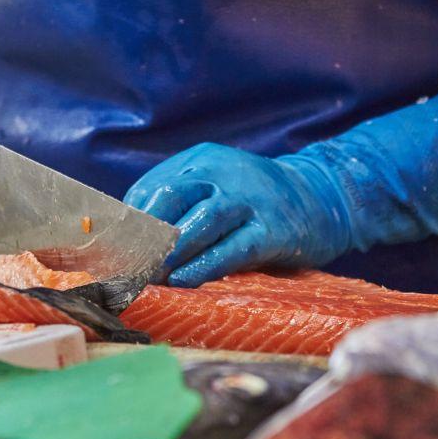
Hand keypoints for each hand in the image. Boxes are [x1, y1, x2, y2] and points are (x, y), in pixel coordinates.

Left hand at [125, 96, 437, 287]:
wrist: (324, 197)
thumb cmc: (257, 201)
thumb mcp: (217, 187)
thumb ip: (182, 205)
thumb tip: (132, 242)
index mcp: (203, 158)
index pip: (152, 187)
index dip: (128, 222)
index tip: (113, 251)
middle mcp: (225, 171)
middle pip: (170, 197)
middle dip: (144, 236)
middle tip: (127, 266)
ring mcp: (252, 198)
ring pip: (200, 223)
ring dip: (170, 254)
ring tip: (152, 277)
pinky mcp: (275, 229)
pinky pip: (233, 248)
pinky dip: (205, 266)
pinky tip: (186, 280)